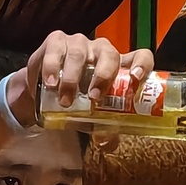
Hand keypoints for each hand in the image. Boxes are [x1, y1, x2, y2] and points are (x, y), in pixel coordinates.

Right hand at [14, 32, 153, 128]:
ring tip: (66, 99)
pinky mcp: (57, 41)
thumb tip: (106, 143)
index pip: (140, 57)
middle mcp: (102, 51)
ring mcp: (80, 43)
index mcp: (119, 66)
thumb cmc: (77, 99)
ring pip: (80, 53)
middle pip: (109, 54)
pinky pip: (57, 49)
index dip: (141, 65)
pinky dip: (52, 66)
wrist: (44, 89)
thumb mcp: (93, 115)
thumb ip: (104, 129)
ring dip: (73, 78)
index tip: (135, 79)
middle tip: (93, 98)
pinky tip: (50, 83)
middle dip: (103, 75)